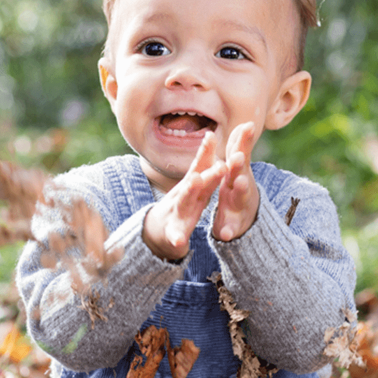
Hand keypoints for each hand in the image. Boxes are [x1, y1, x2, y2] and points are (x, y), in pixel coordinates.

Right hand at [143, 131, 225, 259]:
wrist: (157, 230)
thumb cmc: (181, 204)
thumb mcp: (194, 185)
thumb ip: (203, 165)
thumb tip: (211, 136)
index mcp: (194, 187)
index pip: (201, 167)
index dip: (207, 152)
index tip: (212, 136)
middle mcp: (184, 196)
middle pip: (196, 183)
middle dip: (208, 175)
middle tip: (221, 166)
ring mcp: (176, 214)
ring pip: (184, 203)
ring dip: (188, 194)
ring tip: (194, 184)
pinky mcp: (172, 233)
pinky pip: (174, 236)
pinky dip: (176, 237)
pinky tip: (178, 241)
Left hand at [212, 122, 259, 240]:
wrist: (247, 217)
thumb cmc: (239, 186)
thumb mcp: (239, 167)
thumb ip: (241, 146)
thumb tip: (249, 123)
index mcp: (237, 171)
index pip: (239, 153)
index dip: (242, 141)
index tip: (247, 126)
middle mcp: (241, 186)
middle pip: (240, 173)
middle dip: (238, 164)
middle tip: (237, 157)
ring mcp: (239, 205)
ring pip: (239, 198)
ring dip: (239, 191)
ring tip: (238, 184)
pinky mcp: (234, 224)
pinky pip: (230, 227)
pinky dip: (228, 230)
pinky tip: (224, 234)